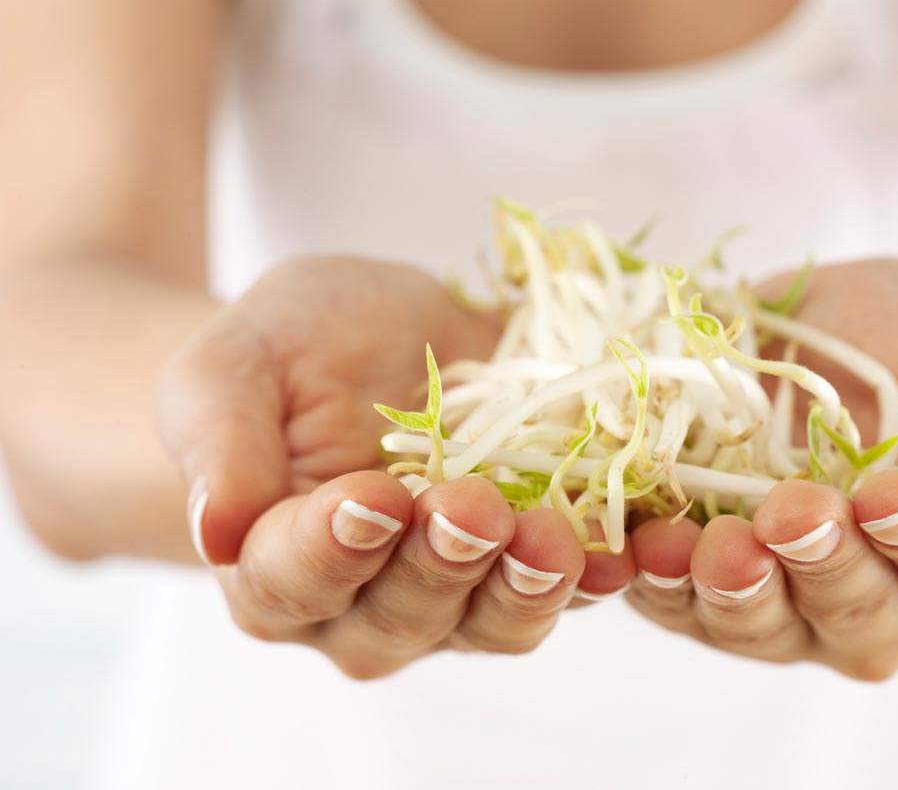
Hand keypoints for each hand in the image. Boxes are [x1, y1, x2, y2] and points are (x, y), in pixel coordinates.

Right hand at [156, 257, 586, 676]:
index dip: (332, 548)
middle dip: (440, 567)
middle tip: (469, 510)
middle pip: (401, 615)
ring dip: (524, 587)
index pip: (292, 579)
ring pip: (490, 622)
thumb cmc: (288, 348)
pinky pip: (564, 586)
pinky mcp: (525, 559)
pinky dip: (595, 573)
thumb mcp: (232, 364)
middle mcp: (363, 599)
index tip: (371, 498)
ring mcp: (454, 590)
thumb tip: (216, 530)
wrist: (372, 335)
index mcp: (273, 562)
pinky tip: (621, 551)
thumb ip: (218, 440)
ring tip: (551, 540)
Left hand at [623, 258, 897, 678]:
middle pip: (851, 610)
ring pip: (760, 623)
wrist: (860, 339)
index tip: (887, 497)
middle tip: (792, 513)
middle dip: (818, 564)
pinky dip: (655, 582)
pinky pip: (681, 600)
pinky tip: (637, 549)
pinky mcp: (713, 577)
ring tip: (700, 546)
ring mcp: (791, 600)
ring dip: (727, 589)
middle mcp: (884, 606)